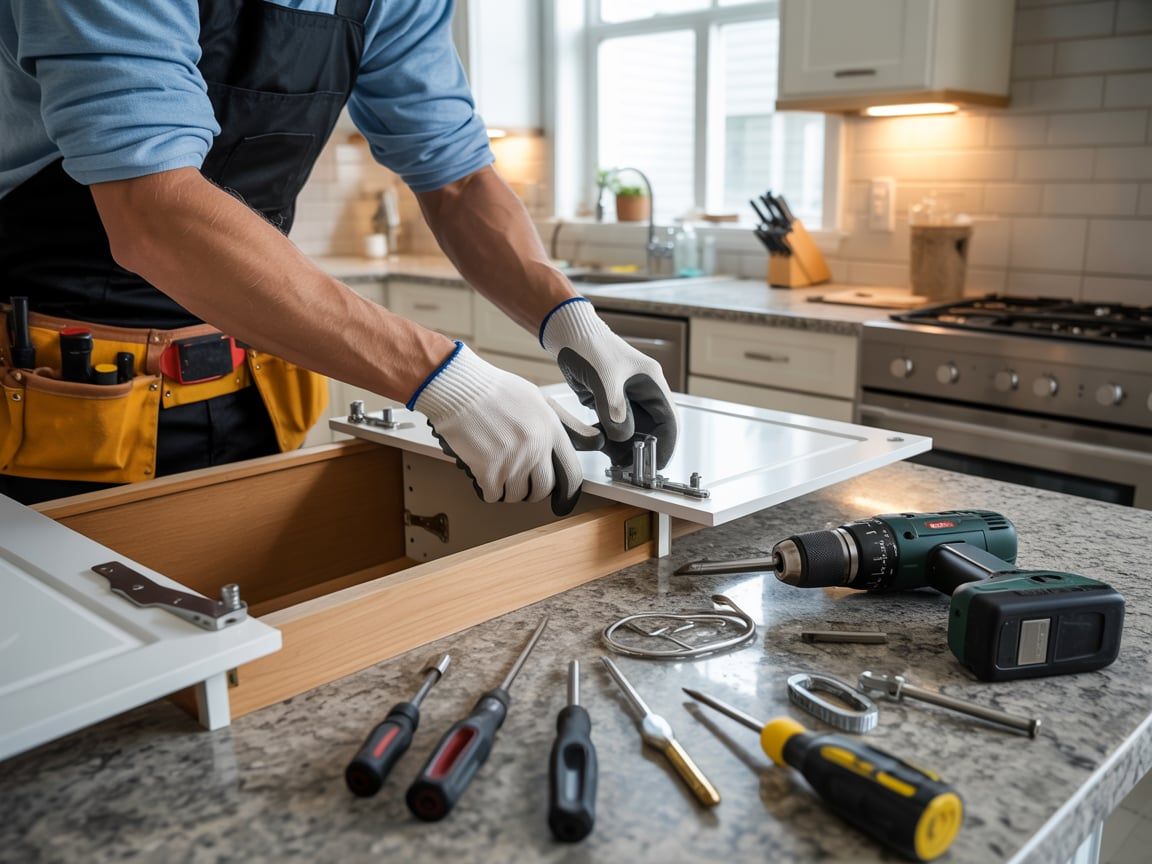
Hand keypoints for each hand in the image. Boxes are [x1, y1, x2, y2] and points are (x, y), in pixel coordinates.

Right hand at [409, 343, 602, 515]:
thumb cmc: (495, 390)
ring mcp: (512, 460)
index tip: (560, 496)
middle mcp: (535, 447)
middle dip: (531, 491)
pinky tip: (483, 474)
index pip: (572, 473)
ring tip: (498, 473)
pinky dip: (488, 490)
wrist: (460, 388)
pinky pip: (493, 495)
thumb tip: (594, 439)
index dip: (566, 490)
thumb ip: (564, 422)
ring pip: (516, 495)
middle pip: (542, 489)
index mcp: (551, 429)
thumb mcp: (538, 399)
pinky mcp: (488, 469)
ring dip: (506, 490)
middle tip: (520, 482)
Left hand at [541, 299, 677, 467]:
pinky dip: (609, 438)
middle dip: (643, 448)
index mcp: (651, 382)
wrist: (569, 335)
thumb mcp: (604, 380)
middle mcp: (643, 392)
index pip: (669, 419)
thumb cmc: (590, 348)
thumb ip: (614, 410)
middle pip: (652, 428)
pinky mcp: (610, 402)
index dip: (666, 443)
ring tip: (614, 460)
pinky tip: (600, 445)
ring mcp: (626, 398)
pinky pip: (615, 426)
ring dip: (625, 445)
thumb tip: (622, 436)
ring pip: (633, 430)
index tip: (658, 463)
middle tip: (630, 466)